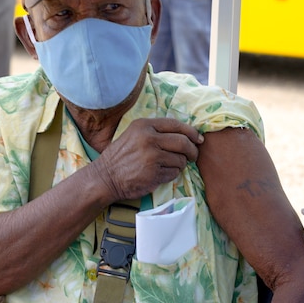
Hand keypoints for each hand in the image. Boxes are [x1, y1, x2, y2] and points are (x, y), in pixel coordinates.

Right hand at [88, 118, 203, 201]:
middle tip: (193, 156)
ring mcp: (152, 157)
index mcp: (144, 125)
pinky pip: (174, 173)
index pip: (176, 125)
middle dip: (192, 150)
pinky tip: (161, 174)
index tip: (198, 139)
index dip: (191, 132)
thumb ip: (157, 131)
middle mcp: (148, 139)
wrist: (105, 178)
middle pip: (183, 142)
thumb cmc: (121, 156)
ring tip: (169, 165)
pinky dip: (172, 174)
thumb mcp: (134, 134)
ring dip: (180, 164)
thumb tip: (188, 134)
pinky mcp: (154, 174)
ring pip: (181, 159)